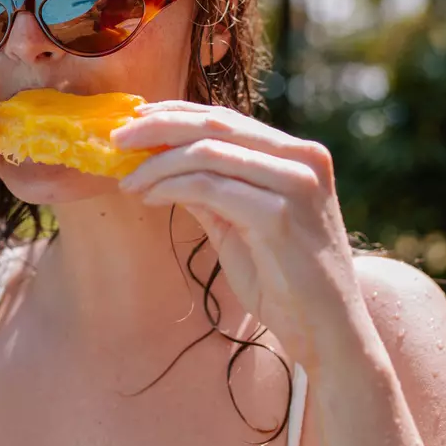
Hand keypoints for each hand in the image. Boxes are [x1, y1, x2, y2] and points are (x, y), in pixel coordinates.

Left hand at [112, 101, 360, 367]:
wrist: (328, 332)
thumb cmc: (286, 281)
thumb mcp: (241, 225)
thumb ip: (211, 191)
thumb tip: (161, 164)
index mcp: (297, 154)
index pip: (227, 118)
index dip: (176, 113)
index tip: (135, 119)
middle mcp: (302, 158)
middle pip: (216, 124)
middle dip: (158, 127)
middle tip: (117, 139)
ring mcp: (295, 182)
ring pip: (208, 151)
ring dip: (158, 163)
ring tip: (128, 180)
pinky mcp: (281, 214)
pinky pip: (211, 187)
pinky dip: (172, 186)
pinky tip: (150, 197)